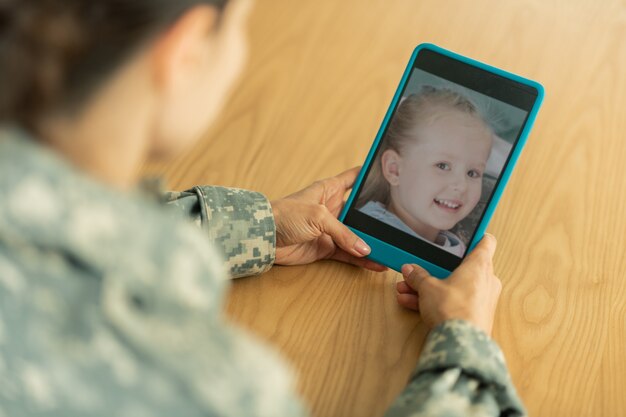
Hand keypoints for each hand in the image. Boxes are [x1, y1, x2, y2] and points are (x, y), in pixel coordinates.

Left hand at [271, 167, 386, 271]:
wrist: (264, 237)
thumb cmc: (285, 215)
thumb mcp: (318, 216)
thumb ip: (343, 232)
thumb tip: (364, 248)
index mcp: (329, 189)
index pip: (355, 178)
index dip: (371, 175)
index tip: (390, 175)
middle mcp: (333, 208)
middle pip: (361, 211)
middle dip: (378, 216)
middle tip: (399, 221)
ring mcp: (330, 229)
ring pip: (357, 235)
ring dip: (372, 242)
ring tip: (392, 247)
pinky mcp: (326, 248)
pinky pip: (348, 254)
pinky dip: (361, 260)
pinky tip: (376, 263)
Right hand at [397, 234, 501, 334]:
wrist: (460, 345)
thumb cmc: (452, 310)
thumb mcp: (428, 287)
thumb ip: (418, 276)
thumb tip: (410, 270)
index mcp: (479, 265)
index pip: (486, 242)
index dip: (476, 236)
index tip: (466, 233)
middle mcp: (485, 280)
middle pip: (461, 267)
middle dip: (436, 270)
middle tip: (417, 271)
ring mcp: (482, 299)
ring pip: (453, 286)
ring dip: (430, 288)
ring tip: (406, 291)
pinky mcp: (475, 315)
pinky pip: (454, 302)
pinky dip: (436, 301)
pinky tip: (412, 304)